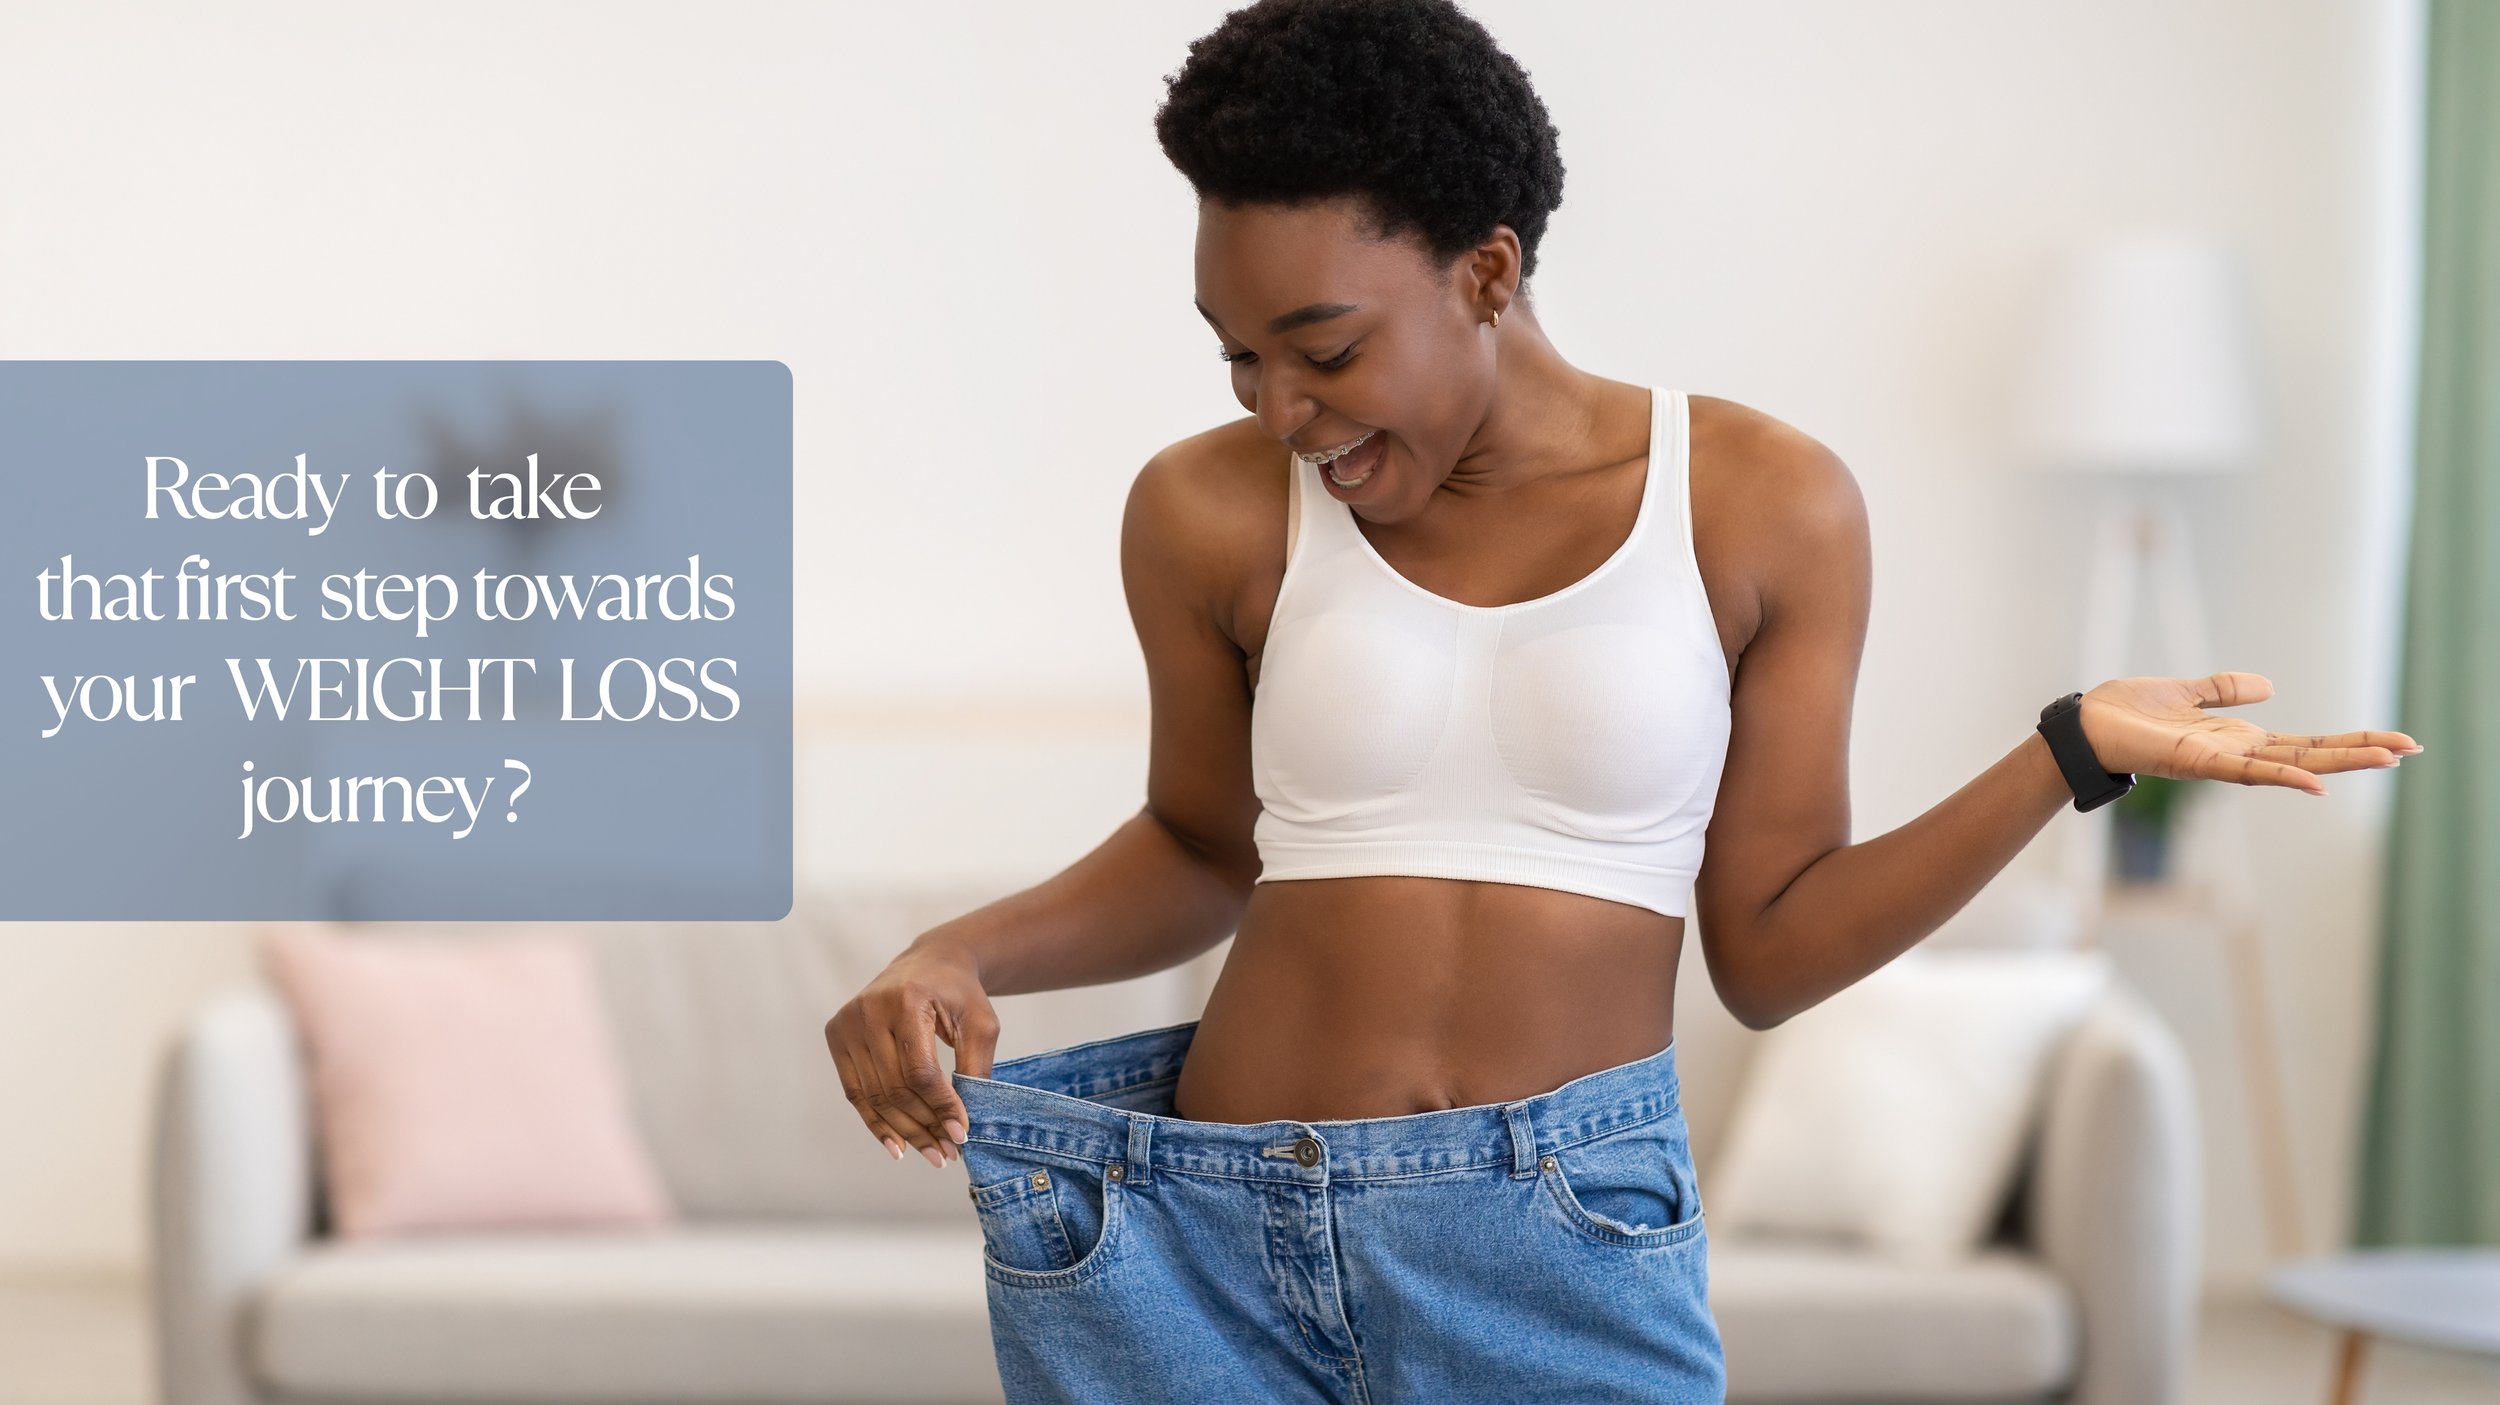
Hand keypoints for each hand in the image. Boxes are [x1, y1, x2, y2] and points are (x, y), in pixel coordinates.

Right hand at [823, 933, 998, 1168]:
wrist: (929, 964)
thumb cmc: (959, 994)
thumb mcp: (980, 1023)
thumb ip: (975, 1068)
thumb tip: (963, 1123)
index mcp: (905, 1000)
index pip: (919, 1070)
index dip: (941, 1107)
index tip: (962, 1135)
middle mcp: (868, 1011)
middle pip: (895, 1087)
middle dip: (925, 1126)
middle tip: (948, 1153)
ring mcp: (847, 1023)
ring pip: (875, 1096)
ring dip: (904, 1132)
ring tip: (932, 1154)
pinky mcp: (836, 1036)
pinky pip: (855, 1092)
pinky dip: (876, 1122)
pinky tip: (897, 1147)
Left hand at [2077, 672, 2421, 796]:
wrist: (2083, 727)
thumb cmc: (2124, 713)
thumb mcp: (2183, 692)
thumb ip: (2223, 689)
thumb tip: (2269, 685)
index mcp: (2234, 738)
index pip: (2304, 741)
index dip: (2346, 740)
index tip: (2392, 740)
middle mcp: (2235, 753)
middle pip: (2311, 752)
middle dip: (2360, 751)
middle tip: (2413, 748)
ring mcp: (2221, 761)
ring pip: (2292, 762)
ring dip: (2339, 761)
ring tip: (2388, 757)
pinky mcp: (2199, 763)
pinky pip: (2248, 772)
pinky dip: (2283, 777)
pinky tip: (2317, 782)